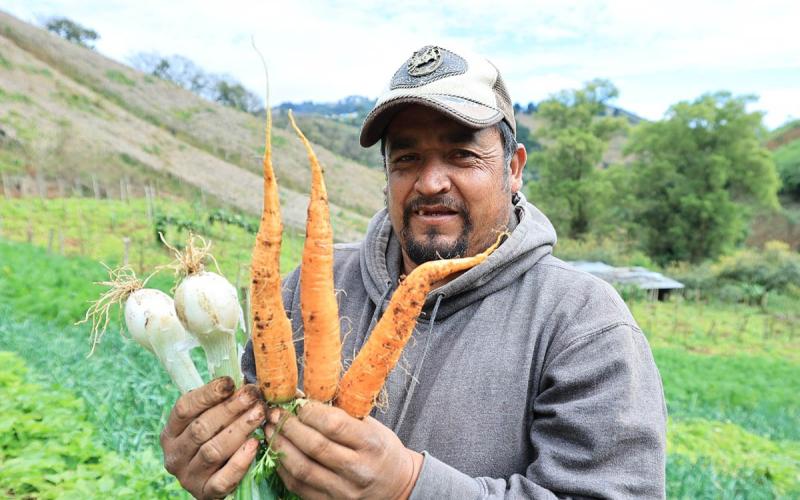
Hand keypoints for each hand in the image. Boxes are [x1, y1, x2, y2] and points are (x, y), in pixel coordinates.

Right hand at [160, 377, 265, 498]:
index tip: (231, 382)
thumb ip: (220, 404)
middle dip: (230, 409)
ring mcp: (188, 477)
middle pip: (200, 428)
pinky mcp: (205, 494)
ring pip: (212, 451)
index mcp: (171, 433)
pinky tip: (254, 445)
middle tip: (253, 396)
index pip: (184, 408)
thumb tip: (245, 383)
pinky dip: (240, 461)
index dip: (207, 393)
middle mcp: (175, 455)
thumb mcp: (210, 422)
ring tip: (259, 414)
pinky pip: (223, 479)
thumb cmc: (216, 440)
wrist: (216, 484)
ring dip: (239, 429)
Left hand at [265, 402, 422, 499]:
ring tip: (271, 430)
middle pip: (315, 446)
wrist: (397, 486)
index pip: (334, 425)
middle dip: (289, 426)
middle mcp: (359, 470)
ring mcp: (344, 491)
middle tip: (275, 413)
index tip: (298, 403)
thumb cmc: (381, 449)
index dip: (310, 412)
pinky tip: (277, 452)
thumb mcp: (371, 425)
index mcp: (371, 444)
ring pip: (303, 468)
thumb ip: (342, 413)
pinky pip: (299, 486)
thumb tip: (304, 396)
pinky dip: (284, 468)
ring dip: (281, 446)